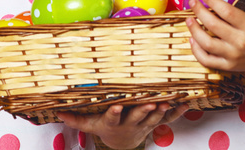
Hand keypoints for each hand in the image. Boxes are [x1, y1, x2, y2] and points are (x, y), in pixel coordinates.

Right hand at [56, 102, 187, 148]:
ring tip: (168, 100)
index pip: (113, 118)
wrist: (123, 143)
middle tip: (150, 101)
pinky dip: (178, 112)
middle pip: (138, 116)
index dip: (115, 113)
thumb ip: (76, 120)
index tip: (117, 107)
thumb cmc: (105, 129)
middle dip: (144, 109)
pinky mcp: (155, 122)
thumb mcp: (90, 125)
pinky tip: (186, 104)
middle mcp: (130, 124)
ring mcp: (144, 124)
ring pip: (154, 117)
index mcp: (114, 123)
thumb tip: (58, 113)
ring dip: (162, 109)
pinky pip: (168, 118)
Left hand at [185, 0, 244, 73]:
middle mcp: (241, 42)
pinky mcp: (228, 66)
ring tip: (189, 19)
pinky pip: (207, 60)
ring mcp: (233, 56)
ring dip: (194, 30)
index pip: (228, 12)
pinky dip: (196, 50)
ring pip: (207, 44)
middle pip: (214, 26)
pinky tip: (192, 38)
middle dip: (199, 12)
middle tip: (192, 2)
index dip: (213, 2)